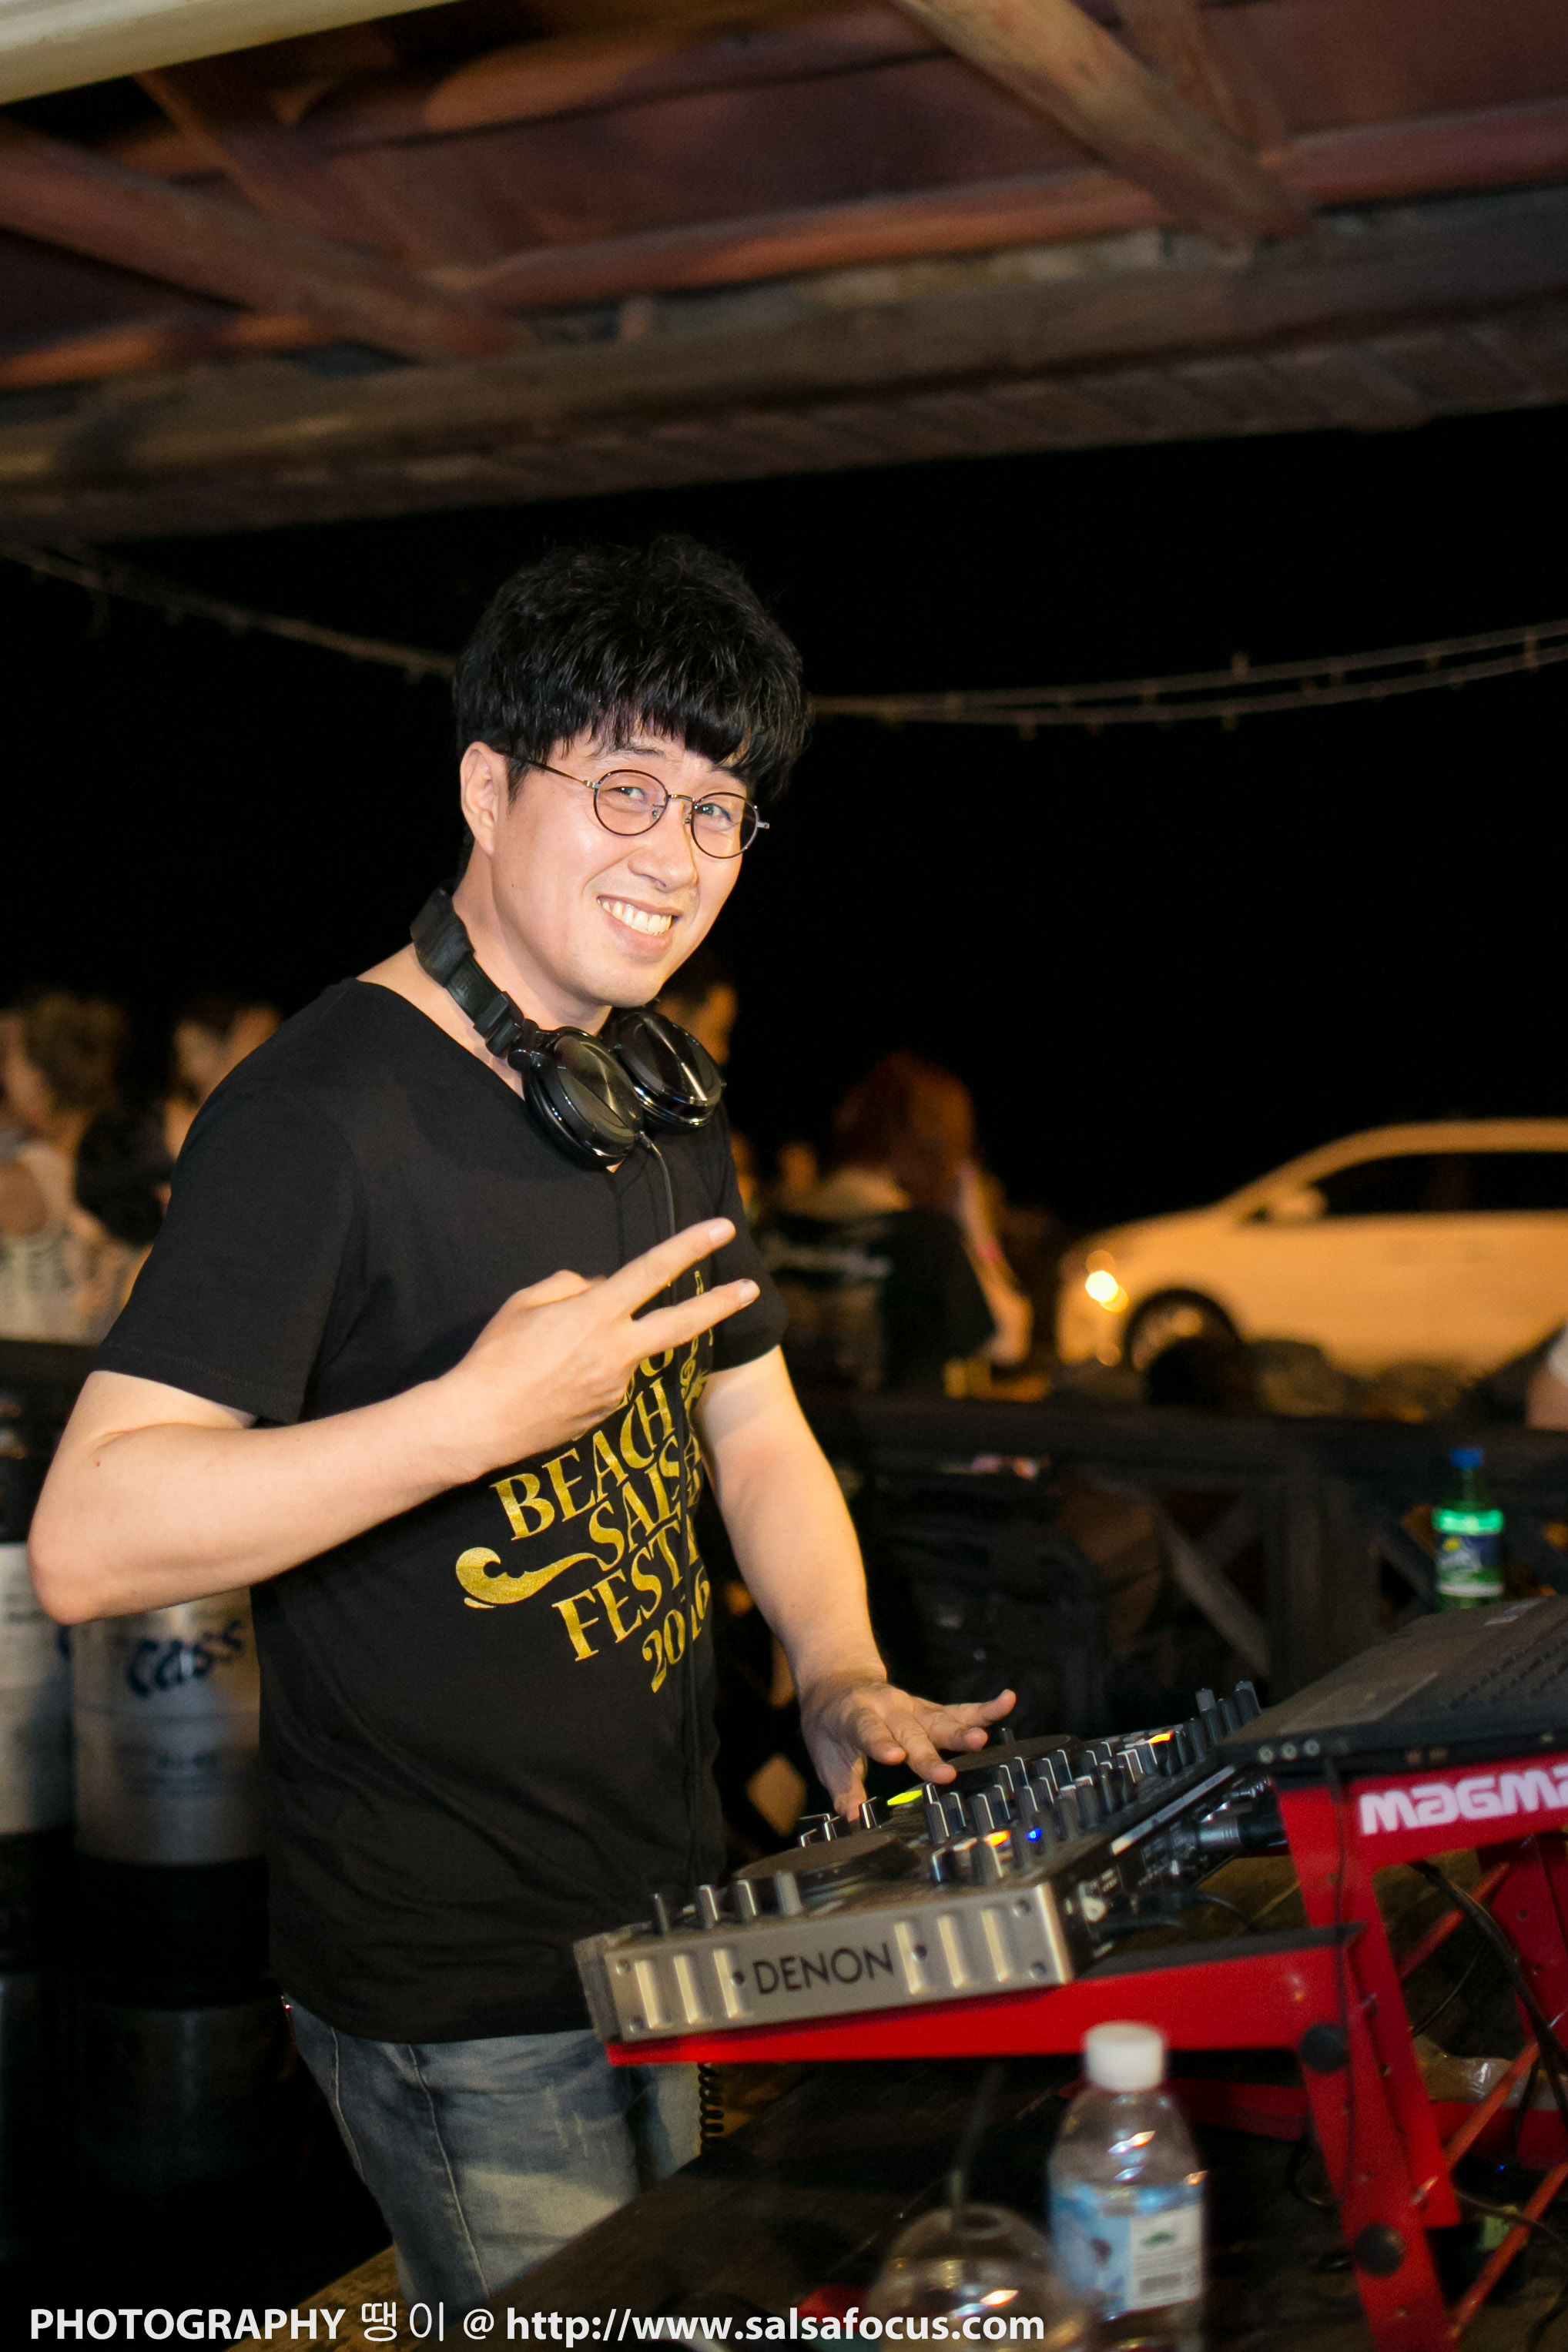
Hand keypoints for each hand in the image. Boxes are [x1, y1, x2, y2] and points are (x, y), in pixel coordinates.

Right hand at [438, 1218, 756, 1477]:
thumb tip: (601, 1288)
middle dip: (720, 1304)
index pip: (652, 1271)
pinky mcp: (607, 1412)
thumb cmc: (494, 1358)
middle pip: (681, 1323)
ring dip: (608, 1343)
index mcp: (595, 1315)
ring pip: (628, 1350)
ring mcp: (616, 1386)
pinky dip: (592, 1370)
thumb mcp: (524, 1303)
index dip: (689, 1247)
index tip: (720, 1230)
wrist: (479, 1424)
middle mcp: (616, 1352)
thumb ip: (572, 1286)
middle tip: (751, 1288)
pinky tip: (555, 1381)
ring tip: (552, 1357)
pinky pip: (609, 1378)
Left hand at [798, 1671, 1016, 1815]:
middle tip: (946, 1774)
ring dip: (961, 1732)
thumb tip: (854, 1823)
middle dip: (928, 1754)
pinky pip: (960, 1709)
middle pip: (910, 1733)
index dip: (882, 1744)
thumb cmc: (831, 1723)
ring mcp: (912, 1707)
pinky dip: (984, 1709)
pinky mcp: (930, 1709)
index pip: (869, 1731)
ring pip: (939, 1721)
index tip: (895, 1757)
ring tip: (983, 1739)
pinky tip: (1007, 1701)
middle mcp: (888, 1709)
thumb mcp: (826, 1756)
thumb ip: (843, 1790)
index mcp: (856, 1717)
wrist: (837, 1680)